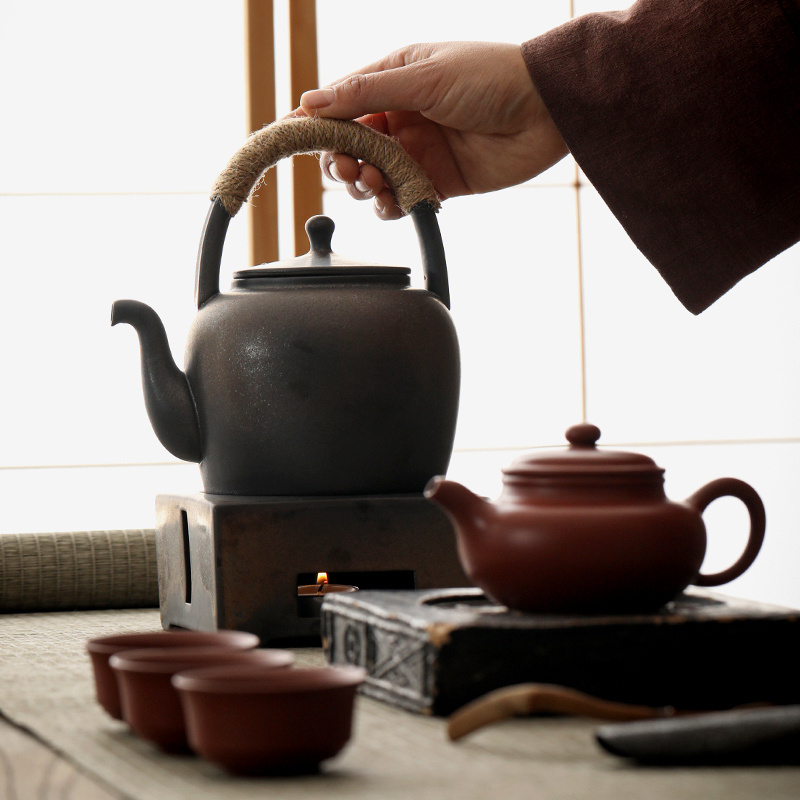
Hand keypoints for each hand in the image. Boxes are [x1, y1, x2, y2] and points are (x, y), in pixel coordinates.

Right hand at [294, 41, 568, 219]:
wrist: (547, 111)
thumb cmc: (491, 77)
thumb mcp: (424, 76)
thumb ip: (367, 91)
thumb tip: (311, 101)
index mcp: (395, 78)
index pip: (342, 103)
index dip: (316, 122)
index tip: (292, 138)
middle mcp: (403, 115)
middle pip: (351, 145)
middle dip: (341, 160)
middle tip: (348, 169)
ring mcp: (419, 150)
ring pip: (373, 176)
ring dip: (365, 184)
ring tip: (374, 183)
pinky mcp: (438, 181)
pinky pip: (402, 198)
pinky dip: (392, 205)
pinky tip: (394, 202)